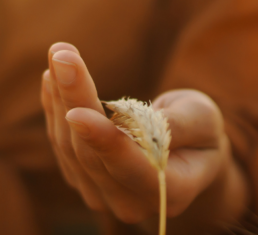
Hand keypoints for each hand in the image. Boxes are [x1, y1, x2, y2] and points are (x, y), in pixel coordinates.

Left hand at [40, 42, 248, 227]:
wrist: (185, 159)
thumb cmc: (199, 133)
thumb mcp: (204, 119)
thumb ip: (177, 122)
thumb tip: (131, 117)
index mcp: (173, 191)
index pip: (133, 169)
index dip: (104, 143)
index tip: (76, 112)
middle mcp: (133, 203)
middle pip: (92, 154)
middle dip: (75, 99)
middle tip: (63, 54)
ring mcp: (103, 197)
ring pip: (70, 147)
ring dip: (60, 97)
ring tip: (59, 54)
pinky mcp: (82, 181)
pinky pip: (61, 144)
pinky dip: (54, 107)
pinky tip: (52, 77)